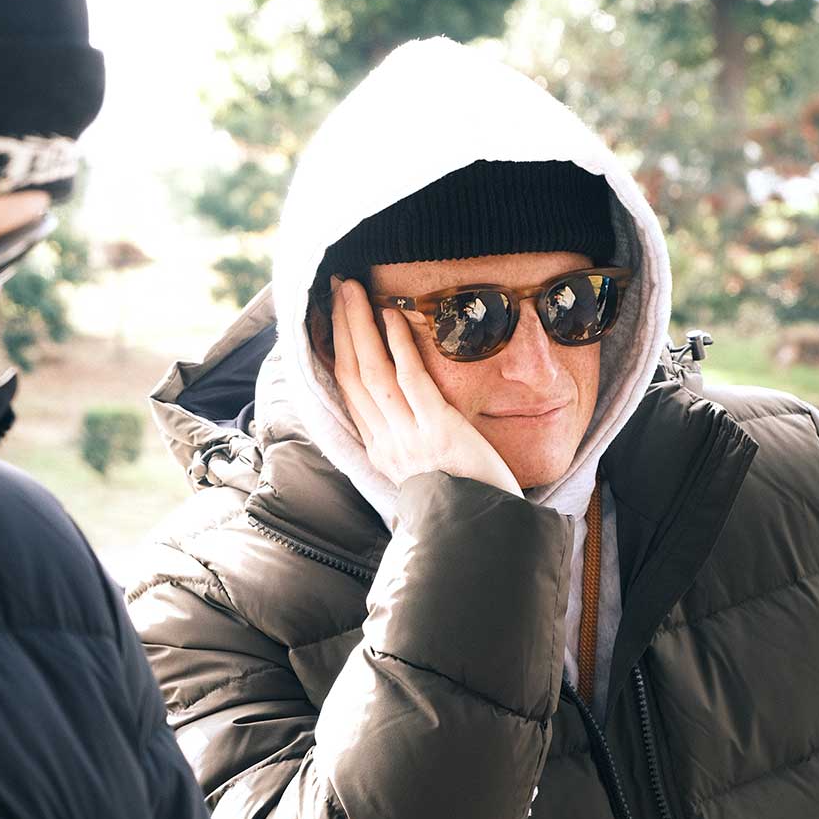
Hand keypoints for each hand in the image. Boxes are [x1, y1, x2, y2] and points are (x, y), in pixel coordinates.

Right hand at [330, 277, 521, 496]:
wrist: (485, 530)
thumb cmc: (465, 498)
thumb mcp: (427, 468)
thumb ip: (410, 437)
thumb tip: (403, 404)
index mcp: (381, 452)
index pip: (348, 392)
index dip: (338, 349)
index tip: (333, 316)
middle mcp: (388, 444)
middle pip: (352, 374)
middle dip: (342, 327)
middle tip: (338, 287)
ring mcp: (410, 438)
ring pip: (372, 371)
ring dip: (361, 325)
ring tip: (355, 290)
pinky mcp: (439, 431)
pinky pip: (411, 380)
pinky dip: (399, 344)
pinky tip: (394, 316)